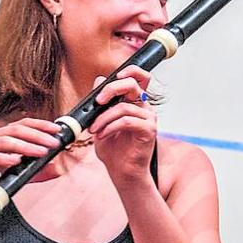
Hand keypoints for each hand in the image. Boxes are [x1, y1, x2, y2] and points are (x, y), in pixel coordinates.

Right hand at [0, 117, 61, 200]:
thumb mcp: (15, 174)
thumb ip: (34, 170)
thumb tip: (57, 168)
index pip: (21, 124)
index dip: (40, 125)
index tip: (57, 129)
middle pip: (15, 130)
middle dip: (37, 135)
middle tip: (53, 143)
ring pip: (3, 141)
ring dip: (25, 146)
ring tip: (40, 152)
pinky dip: (3, 158)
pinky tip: (16, 161)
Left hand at [91, 66, 157, 183]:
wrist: (122, 172)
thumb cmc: (113, 149)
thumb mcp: (101, 121)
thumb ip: (101, 102)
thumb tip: (99, 79)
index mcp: (136, 102)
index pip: (140, 78)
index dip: (130, 71)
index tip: (114, 77)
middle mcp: (145, 107)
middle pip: (133, 84)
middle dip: (111, 89)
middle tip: (98, 101)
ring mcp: (149, 118)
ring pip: (124, 106)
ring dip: (103, 117)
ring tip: (94, 129)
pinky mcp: (149, 130)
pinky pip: (127, 120)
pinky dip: (110, 127)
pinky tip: (101, 135)